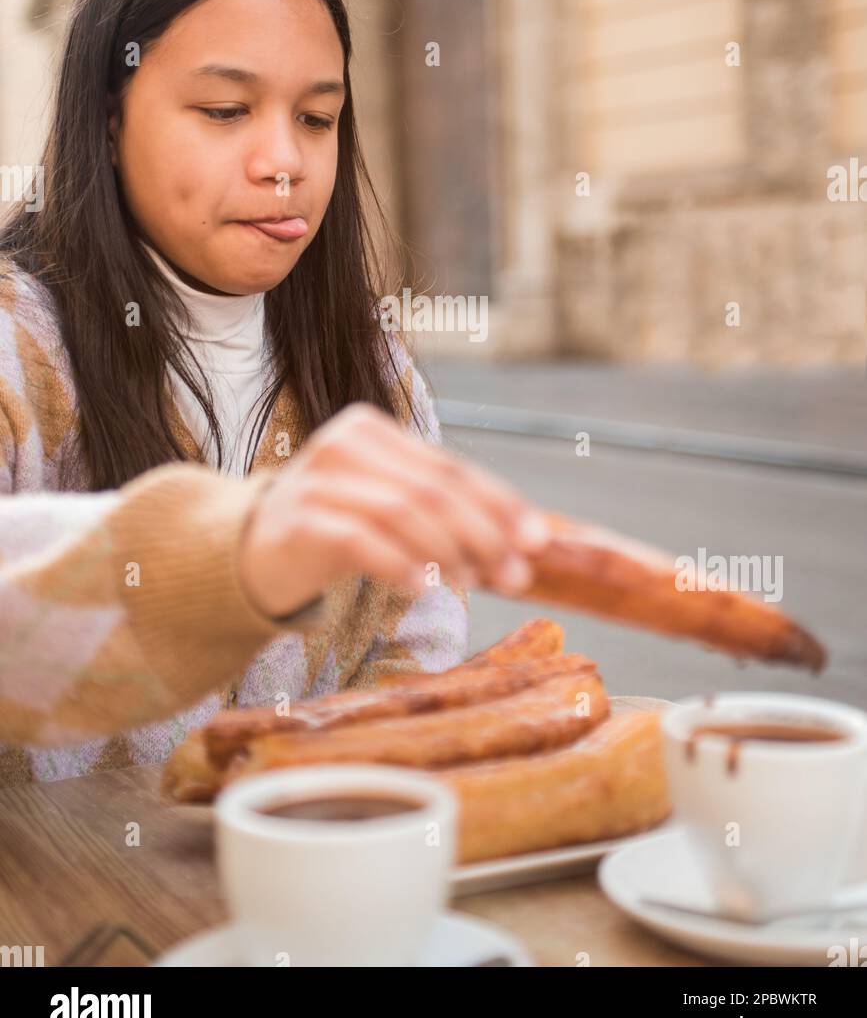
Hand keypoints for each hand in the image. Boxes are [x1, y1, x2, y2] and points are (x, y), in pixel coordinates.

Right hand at [237, 402, 550, 620]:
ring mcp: (316, 480)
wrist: (250, 551)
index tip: (537, 540)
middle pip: (432, 488)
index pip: (449, 466)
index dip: (500, 503)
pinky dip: (399, 564)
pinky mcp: (297, 520)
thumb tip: (525, 544)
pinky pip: (360, 540)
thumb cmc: (333, 527)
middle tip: (516, 575)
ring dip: (449, 552)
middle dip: (484, 533)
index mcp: (372, 429)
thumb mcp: (388, 506)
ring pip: (402, 512)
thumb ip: (444, 512)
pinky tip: (423, 588)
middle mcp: (343, 444)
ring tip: (474, 583)